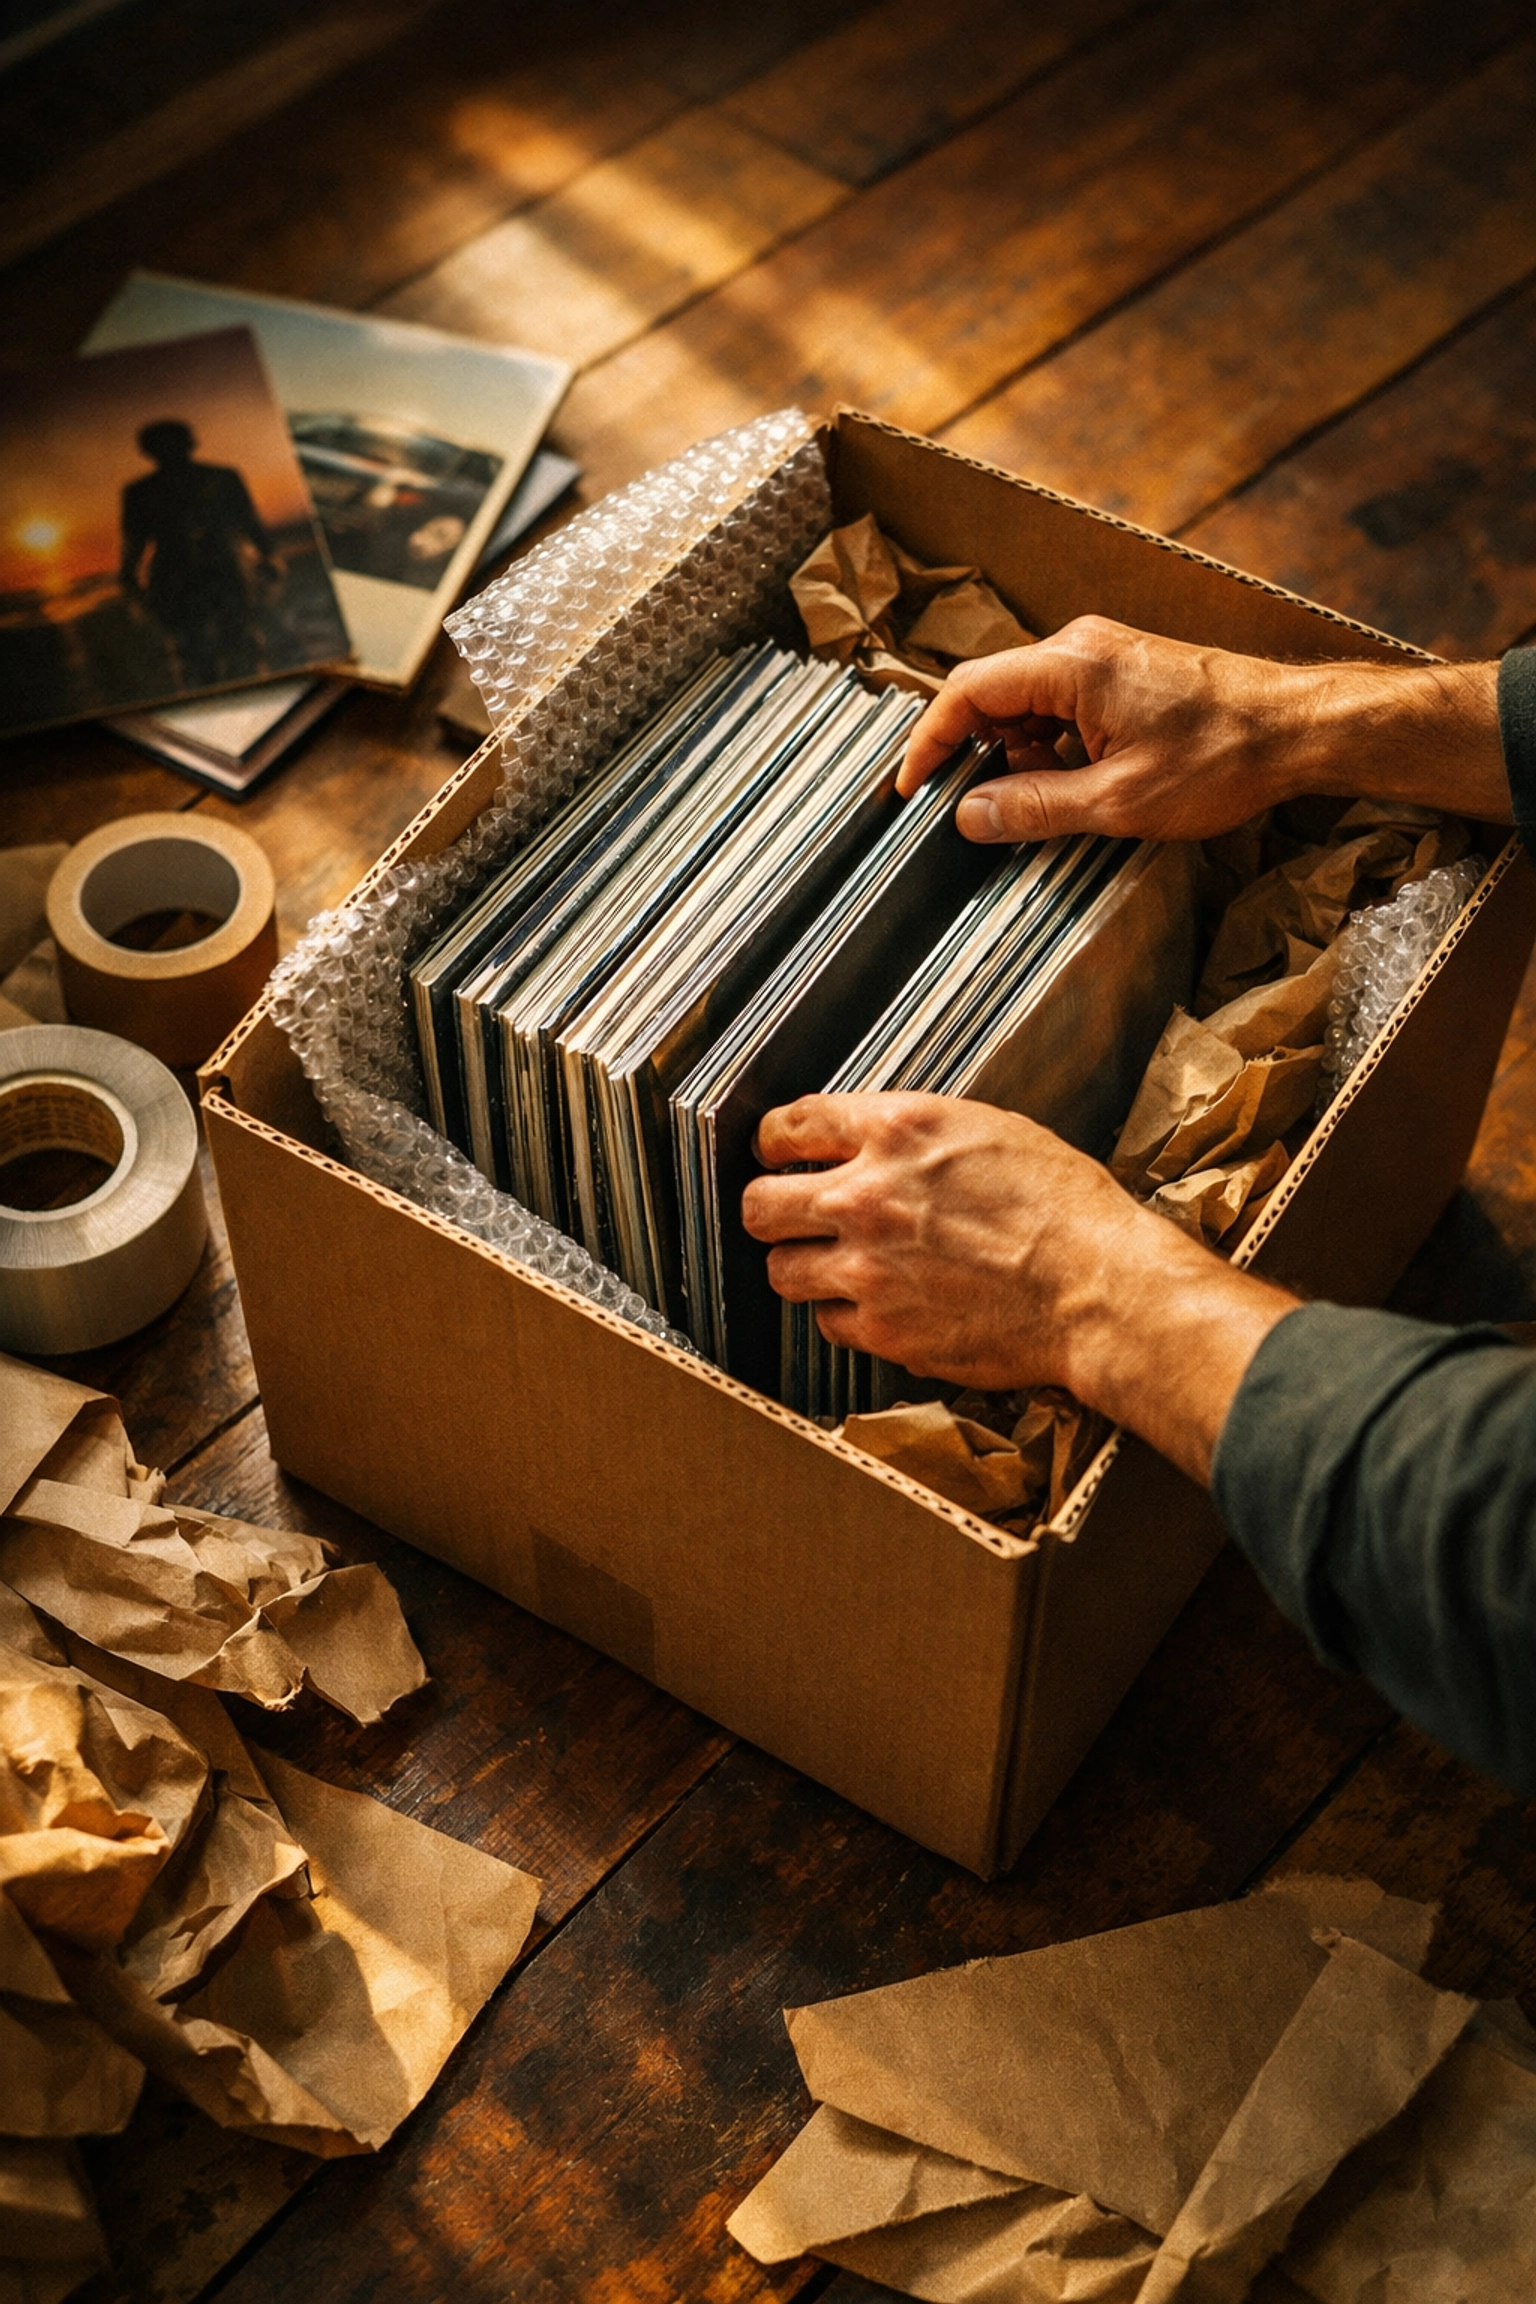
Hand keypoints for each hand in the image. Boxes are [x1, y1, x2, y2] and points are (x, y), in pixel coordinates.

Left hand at [743, 1090, 1296, 1483]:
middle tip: (791, 1218)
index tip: (776, 1155)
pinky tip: (883, 1306)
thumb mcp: (989, 1131)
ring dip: (804, 1268)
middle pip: (758, 1205)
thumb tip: (871, 1143)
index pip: (787, 1126)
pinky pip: (829, 1323)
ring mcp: (866, 1269)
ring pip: (780, 1272)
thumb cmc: (1064, 1206)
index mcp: (895, 1131)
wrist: (1098, 1287)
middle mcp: (864, 1196)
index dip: (773, 1143)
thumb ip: (914, 1136)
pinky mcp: (882, 1330)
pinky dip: (848, 1317)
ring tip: (839, 1268)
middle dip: (770, 1210)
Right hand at [897, 616, 1506, 843]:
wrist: (1302, 729)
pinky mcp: (1126, 675)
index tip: (909, 790)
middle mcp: (1080, 646)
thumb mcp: (1117, 801)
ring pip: (1028, 706)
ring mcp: (1105, 657)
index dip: (928, 744)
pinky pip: (1063, 708)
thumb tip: (967, 816)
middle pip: (993, 696)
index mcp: (1069, 664)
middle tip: (978, 811)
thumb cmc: (1223, 757)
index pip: (965, 693)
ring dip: (1022, 757)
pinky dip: (1055, 748)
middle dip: (977, 755)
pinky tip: (1082, 787)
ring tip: (1050, 805)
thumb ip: (1033, 807)